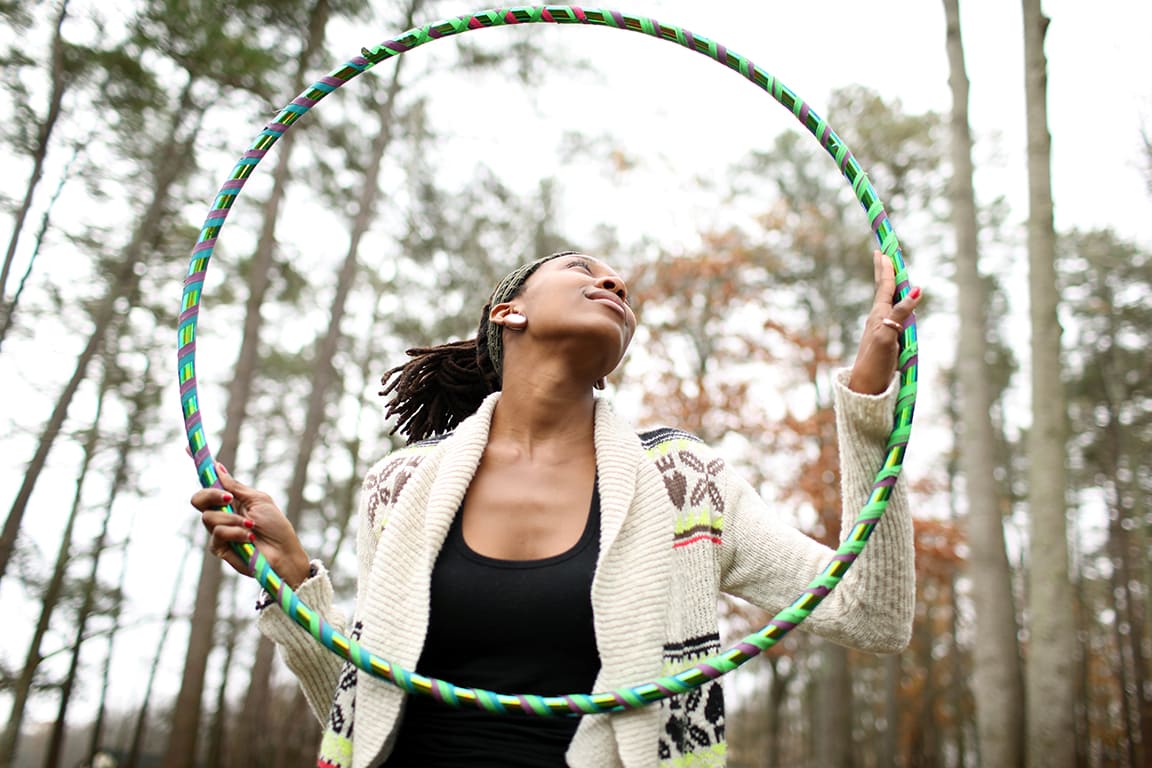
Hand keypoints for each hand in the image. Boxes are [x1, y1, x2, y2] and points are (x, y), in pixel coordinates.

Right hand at [191, 463, 311, 588]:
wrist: (283, 552)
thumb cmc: (276, 526)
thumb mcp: (258, 500)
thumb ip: (235, 486)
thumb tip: (218, 466)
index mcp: (231, 500)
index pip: (210, 482)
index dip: (198, 466)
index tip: (185, 447)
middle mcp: (221, 514)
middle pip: (198, 499)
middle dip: (211, 495)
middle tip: (228, 498)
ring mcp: (219, 531)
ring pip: (209, 517)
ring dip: (233, 520)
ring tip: (251, 526)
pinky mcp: (220, 548)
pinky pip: (218, 534)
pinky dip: (236, 533)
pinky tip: (249, 538)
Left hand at [847, 250, 922, 394]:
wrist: (867, 384)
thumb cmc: (876, 360)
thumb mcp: (890, 334)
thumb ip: (901, 312)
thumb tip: (916, 290)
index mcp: (878, 314)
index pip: (885, 286)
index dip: (886, 268)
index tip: (884, 250)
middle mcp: (878, 317)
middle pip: (882, 288)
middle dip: (883, 270)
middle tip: (881, 252)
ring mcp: (881, 326)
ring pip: (886, 299)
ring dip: (887, 283)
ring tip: (887, 270)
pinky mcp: (885, 337)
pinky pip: (890, 312)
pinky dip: (893, 300)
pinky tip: (894, 302)